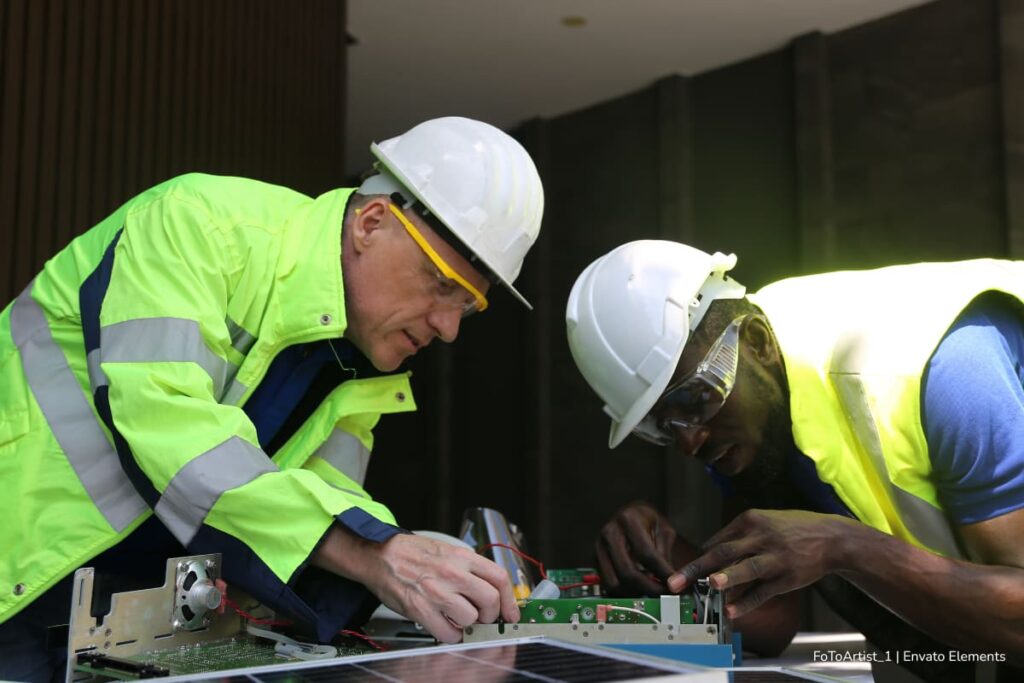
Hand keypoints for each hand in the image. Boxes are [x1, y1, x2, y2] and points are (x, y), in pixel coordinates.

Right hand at [360, 533, 519, 642]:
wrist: (380, 555)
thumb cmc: (412, 553)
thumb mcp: (447, 551)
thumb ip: (469, 569)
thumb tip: (491, 590)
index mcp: (461, 557)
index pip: (499, 578)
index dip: (510, 599)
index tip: (510, 612)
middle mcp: (452, 573)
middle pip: (490, 600)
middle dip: (490, 614)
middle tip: (482, 617)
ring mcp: (437, 592)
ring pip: (470, 618)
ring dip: (468, 624)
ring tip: (458, 618)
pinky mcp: (421, 609)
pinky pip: (448, 633)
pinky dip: (451, 635)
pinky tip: (445, 626)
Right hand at [595, 501, 680, 595]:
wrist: (630, 514)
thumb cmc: (649, 522)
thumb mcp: (664, 531)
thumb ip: (666, 555)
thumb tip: (674, 583)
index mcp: (629, 520)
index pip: (646, 553)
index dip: (662, 573)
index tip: (675, 586)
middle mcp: (609, 532)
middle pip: (627, 571)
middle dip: (648, 588)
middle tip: (664, 595)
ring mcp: (599, 546)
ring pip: (614, 582)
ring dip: (635, 592)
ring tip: (651, 591)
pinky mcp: (595, 559)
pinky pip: (607, 584)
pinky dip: (624, 591)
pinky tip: (638, 587)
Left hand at [667, 509, 856, 618]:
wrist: (832, 538)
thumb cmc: (793, 529)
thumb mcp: (765, 521)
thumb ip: (739, 535)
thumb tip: (711, 551)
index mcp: (750, 520)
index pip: (716, 541)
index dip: (698, 559)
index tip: (681, 574)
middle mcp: (760, 537)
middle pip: (722, 553)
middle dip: (696, 569)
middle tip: (675, 582)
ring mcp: (775, 558)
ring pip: (746, 568)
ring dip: (726, 578)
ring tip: (709, 586)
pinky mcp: (786, 577)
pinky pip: (763, 592)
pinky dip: (746, 602)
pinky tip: (731, 612)